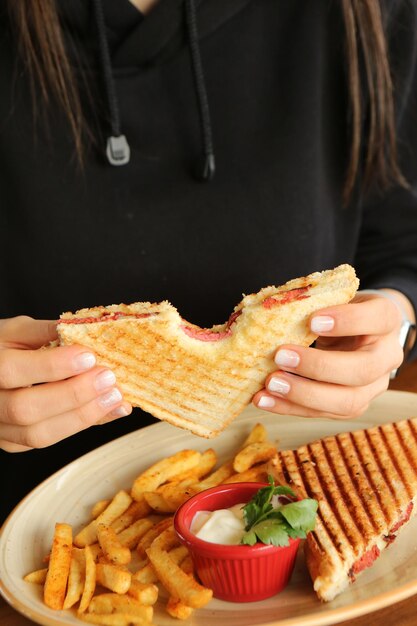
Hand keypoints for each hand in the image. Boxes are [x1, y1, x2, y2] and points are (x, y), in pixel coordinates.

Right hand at [0, 316, 131, 451]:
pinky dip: (83, 425)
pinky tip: (110, 410)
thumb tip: (87, 332)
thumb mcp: (18, 330)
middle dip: (73, 395)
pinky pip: (50, 440)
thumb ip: (46, 331)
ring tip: (115, 397)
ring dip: (83, 416)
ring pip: (38, 434)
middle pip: (25, 409)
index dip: (52, 366)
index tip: (88, 356)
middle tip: (108, 379)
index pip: (12, 370)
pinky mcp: (14, 442)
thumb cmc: (3, 346)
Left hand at [253, 292, 404, 418]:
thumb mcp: (333, 298)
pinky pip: (323, 412)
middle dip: (319, 367)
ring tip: (270, 384)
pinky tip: (264, 399)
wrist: (353, 331)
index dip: (348, 321)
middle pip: (363, 370)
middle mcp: (386, 356)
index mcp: (386, 320)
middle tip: (280, 356)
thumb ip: (312, 303)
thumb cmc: (338, 310)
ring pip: (348, 401)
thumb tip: (270, 311)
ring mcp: (373, 386)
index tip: (313, 320)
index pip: (378, 319)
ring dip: (303, 394)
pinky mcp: (352, 406)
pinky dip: (290, 407)